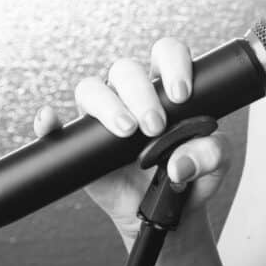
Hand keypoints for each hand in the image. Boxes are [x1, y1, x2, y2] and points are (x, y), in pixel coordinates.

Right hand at [32, 37, 232, 237]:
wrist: (167, 212)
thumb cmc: (192, 175)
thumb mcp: (216, 165)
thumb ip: (211, 155)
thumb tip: (179, 165)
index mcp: (167, 88)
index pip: (165, 53)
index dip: (173, 64)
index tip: (181, 94)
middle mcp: (132, 94)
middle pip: (125, 69)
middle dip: (141, 93)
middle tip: (155, 125)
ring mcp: (103, 115)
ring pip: (91, 89)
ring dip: (107, 105)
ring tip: (126, 131)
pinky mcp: (80, 142)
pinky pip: (57, 126)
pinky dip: (50, 122)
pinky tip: (52, 122)